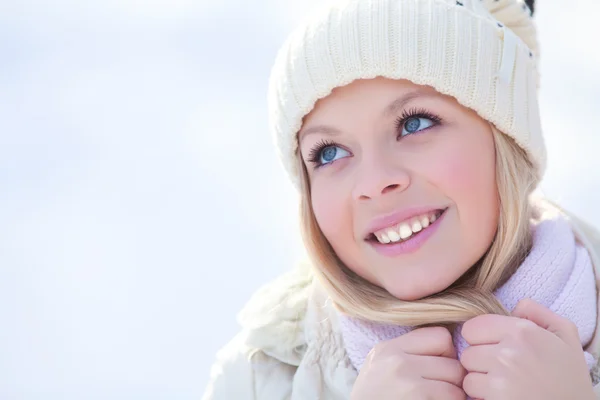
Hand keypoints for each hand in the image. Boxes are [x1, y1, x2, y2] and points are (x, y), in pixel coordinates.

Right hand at [350, 326, 466, 399]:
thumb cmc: (374, 399)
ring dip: (452, 396)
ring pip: (457, 384)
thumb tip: (450, 349)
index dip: (446, 354)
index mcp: (388, 348)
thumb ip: (407, 353)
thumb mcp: (380, 367)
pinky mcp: (418, 398)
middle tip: (436, 390)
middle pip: (453, 362)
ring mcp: (407, 382)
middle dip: (452, 379)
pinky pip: (454, 399)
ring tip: (432, 399)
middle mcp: (396, 360)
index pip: (440, 336)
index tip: (435, 369)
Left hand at [460, 299, 594, 399]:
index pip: (472, 327)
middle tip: (502, 368)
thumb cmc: (568, 375)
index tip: (494, 347)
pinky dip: (482, 393)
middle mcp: (509, 350)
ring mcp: (501, 375)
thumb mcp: (565, 335)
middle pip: (467, 350)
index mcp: (523, 331)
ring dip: (480, 377)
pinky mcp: (497, 396)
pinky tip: (502, 394)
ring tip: (502, 381)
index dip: (480, 338)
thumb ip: (538, 312)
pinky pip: (471, 388)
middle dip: (480, 359)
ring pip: (467, 370)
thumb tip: (515, 306)